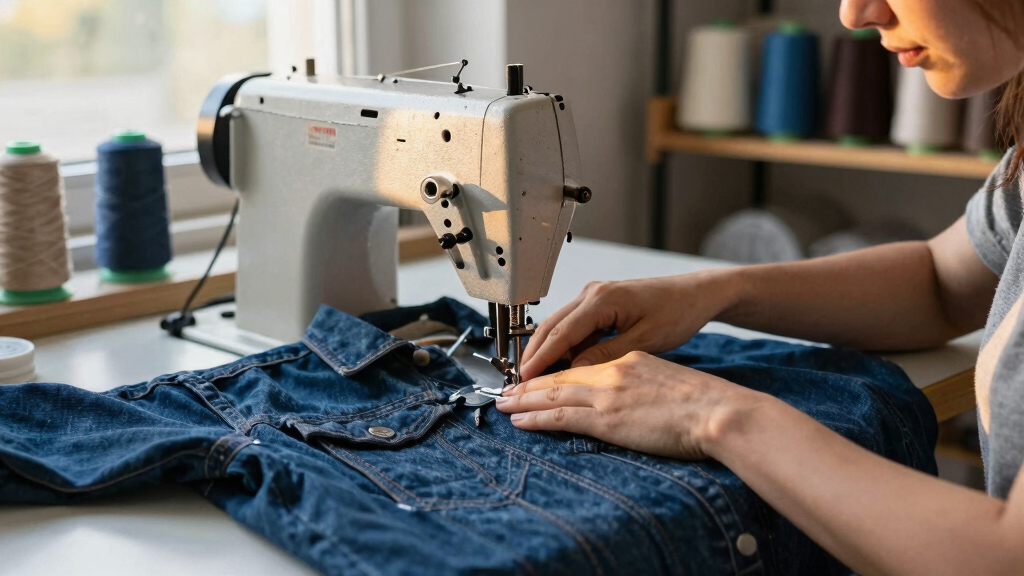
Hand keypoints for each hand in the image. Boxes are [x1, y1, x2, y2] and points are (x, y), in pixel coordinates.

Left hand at [495, 350, 764, 459]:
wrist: (720, 411)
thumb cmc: (707, 404)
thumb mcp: (669, 382)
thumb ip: (643, 384)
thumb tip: (631, 399)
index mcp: (630, 360)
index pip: (583, 364)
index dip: (556, 372)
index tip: (538, 379)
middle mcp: (614, 371)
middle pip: (562, 375)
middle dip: (530, 382)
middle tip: (506, 389)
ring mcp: (608, 392)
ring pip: (554, 393)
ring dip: (524, 399)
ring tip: (503, 404)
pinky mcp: (607, 416)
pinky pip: (561, 416)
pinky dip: (536, 417)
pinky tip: (520, 419)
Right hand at [520, 272, 737, 380]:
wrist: (696, 294)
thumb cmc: (678, 312)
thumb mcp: (645, 341)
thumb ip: (607, 356)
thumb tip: (576, 372)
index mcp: (602, 299)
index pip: (561, 333)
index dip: (540, 358)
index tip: (524, 378)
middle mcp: (592, 294)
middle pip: (551, 327)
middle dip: (533, 355)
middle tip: (518, 382)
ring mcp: (594, 297)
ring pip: (560, 328)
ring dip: (548, 352)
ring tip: (535, 380)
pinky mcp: (600, 305)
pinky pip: (575, 328)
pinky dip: (566, 348)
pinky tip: (563, 368)